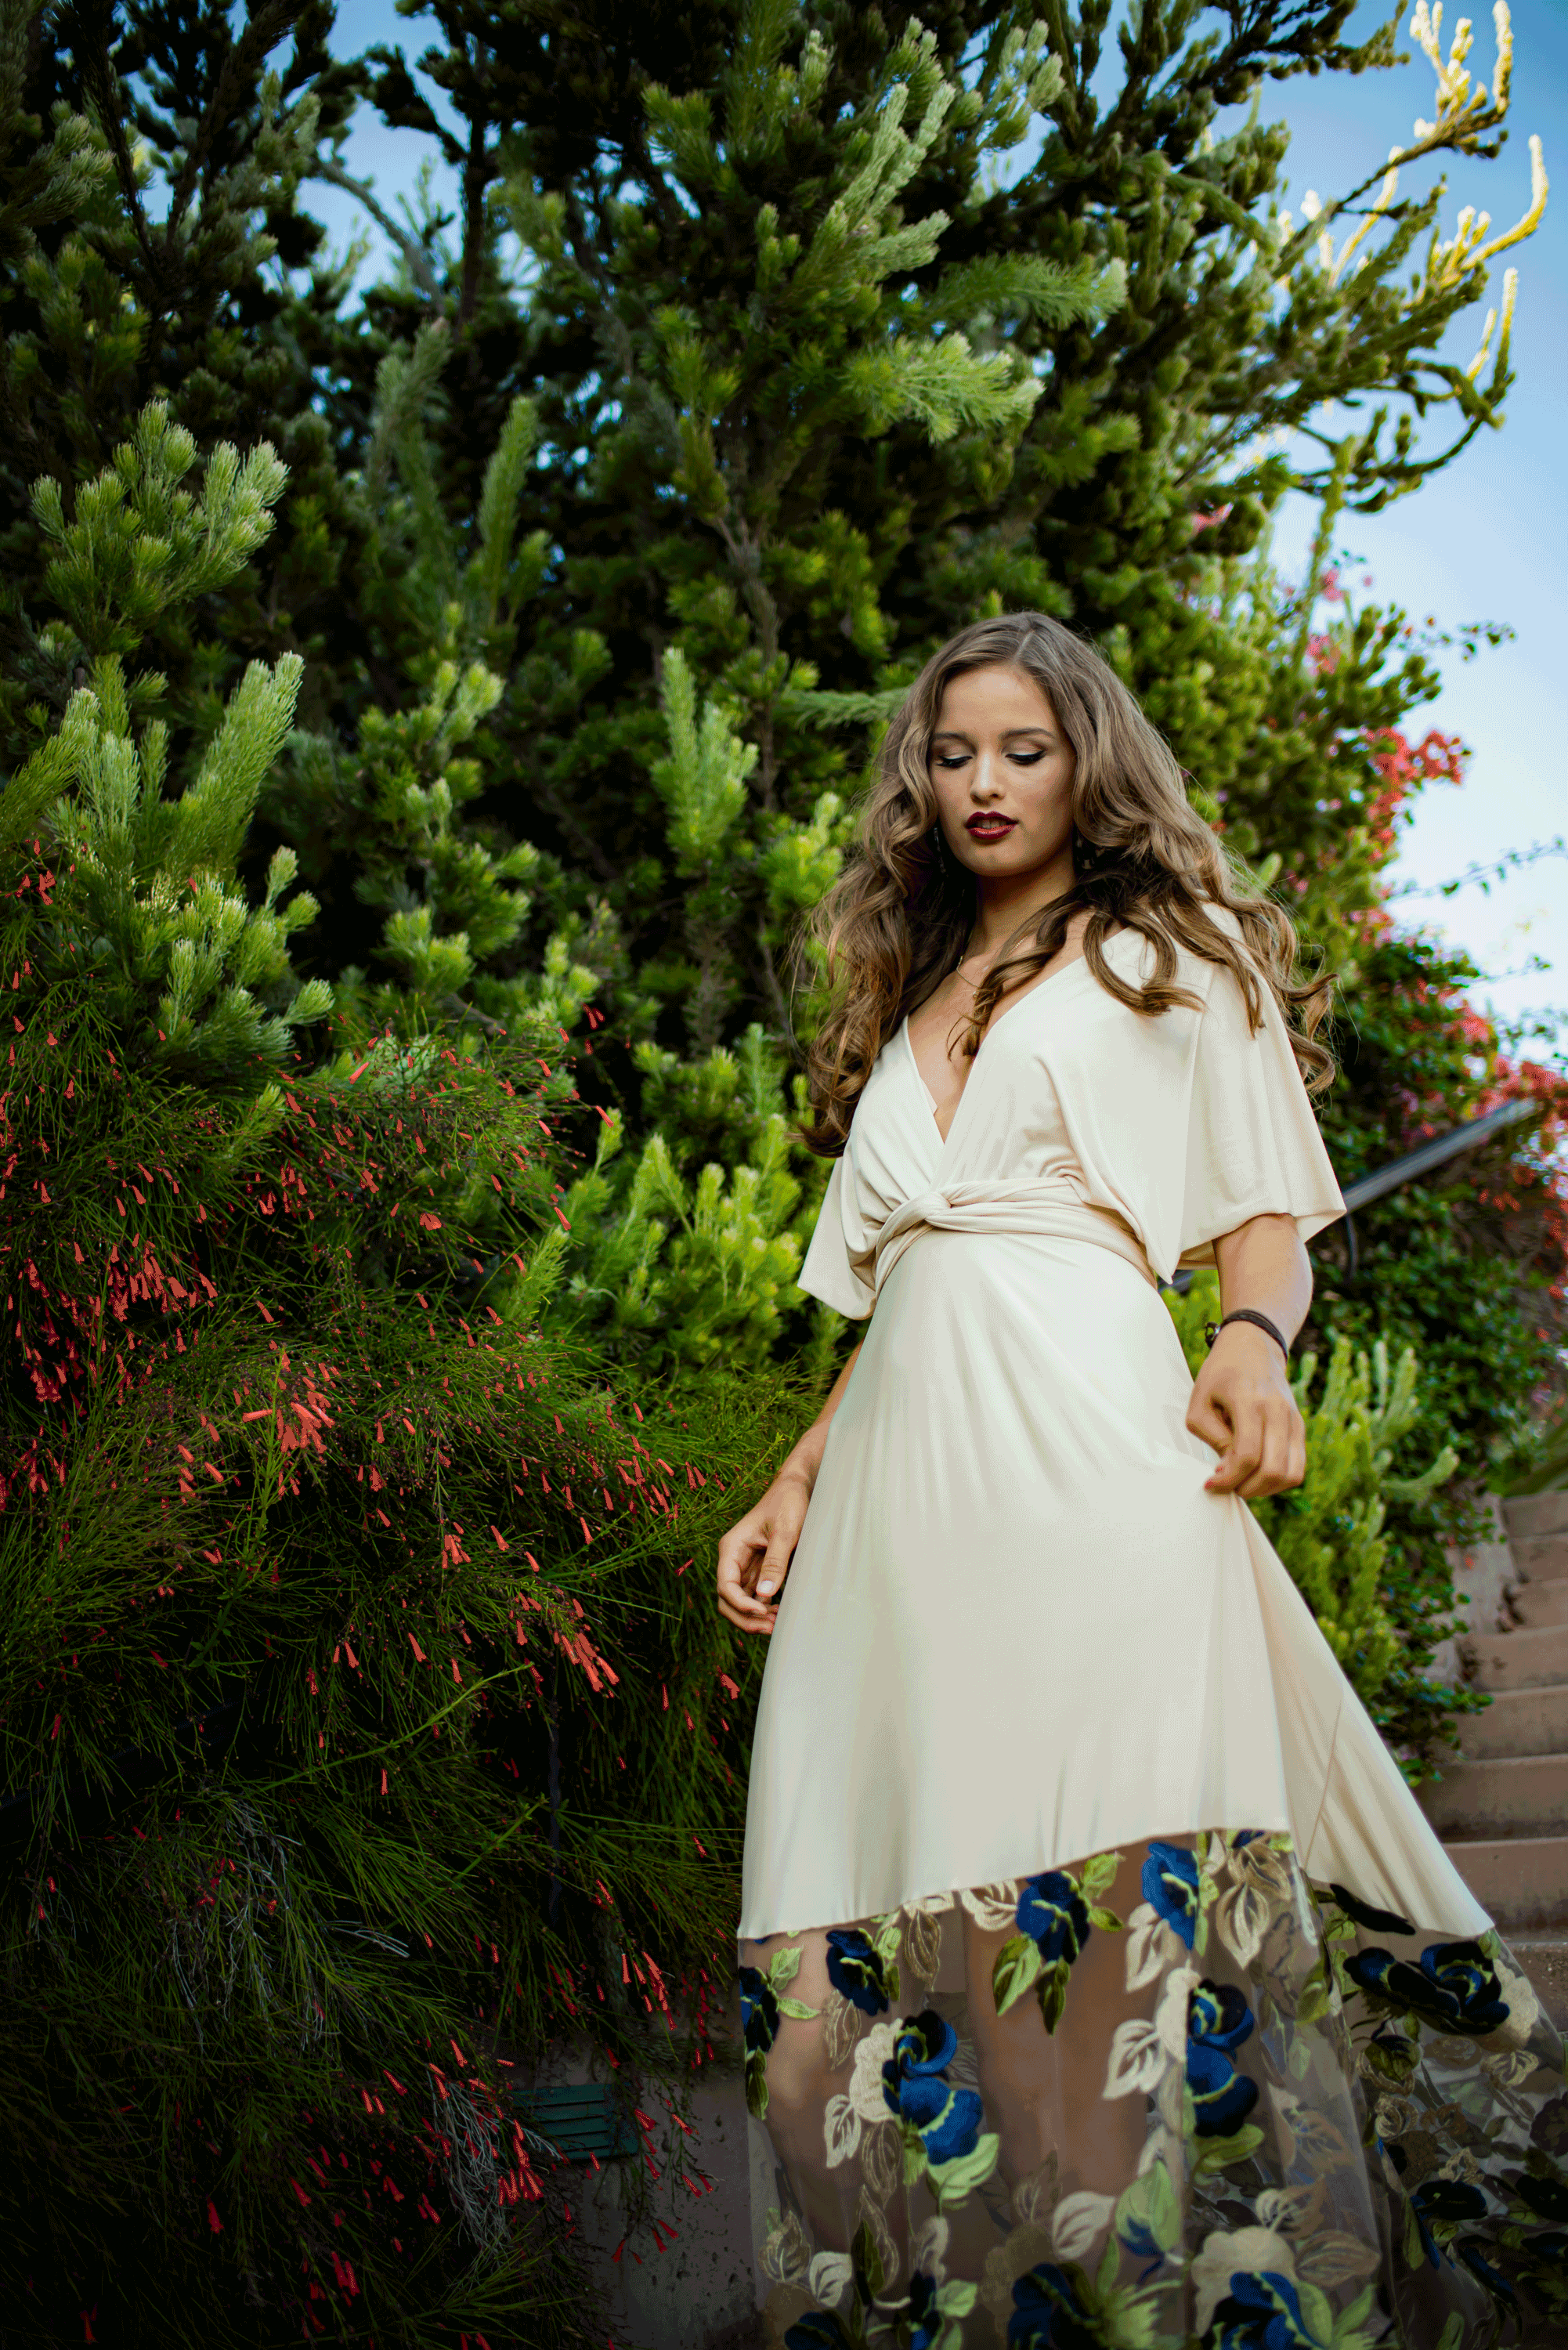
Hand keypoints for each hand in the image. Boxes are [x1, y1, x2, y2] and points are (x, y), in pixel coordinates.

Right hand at [716, 1469, 812, 1635]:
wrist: (797, 1489)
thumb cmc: (788, 1503)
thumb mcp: (785, 1531)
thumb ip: (775, 1562)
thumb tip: (765, 1595)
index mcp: (732, 1547)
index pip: (725, 1585)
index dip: (739, 1604)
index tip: (762, 1611)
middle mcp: (734, 1559)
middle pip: (727, 1599)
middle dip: (744, 1617)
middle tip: (771, 1627)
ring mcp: (746, 1566)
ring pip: (740, 1601)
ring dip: (754, 1617)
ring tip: (777, 1624)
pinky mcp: (760, 1570)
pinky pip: (755, 1596)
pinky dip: (763, 1608)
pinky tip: (780, 1612)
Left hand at [1187, 1322, 1305, 1498]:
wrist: (1253, 1346)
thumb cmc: (1220, 1374)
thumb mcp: (1199, 1400)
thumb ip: (1212, 1436)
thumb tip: (1228, 1469)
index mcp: (1249, 1402)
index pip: (1247, 1455)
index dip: (1228, 1478)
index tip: (1210, 1483)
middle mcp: (1278, 1412)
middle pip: (1273, 1470)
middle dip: (1246, 1488)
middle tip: (1227, 1485)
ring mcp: (1293, 1420)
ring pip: (1291, 1474)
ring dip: (1265, 1489)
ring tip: (1243, 1482)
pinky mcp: (1300, 1427)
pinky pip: (1298, 1467)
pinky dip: (1278, 1481)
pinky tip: (1256, 1474)